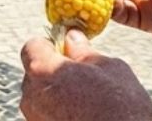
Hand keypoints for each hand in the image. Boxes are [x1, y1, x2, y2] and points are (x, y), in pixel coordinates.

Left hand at [20, 30, 151, 119]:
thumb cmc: (120, 110)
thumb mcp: (112, 70)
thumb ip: (85, 51)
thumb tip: (73, 38)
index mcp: (43, 70)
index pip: (32, 46)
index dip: (51, 45)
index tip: (69, 51)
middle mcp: (30, 95)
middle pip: (35, 72)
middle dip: (55, 72)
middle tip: (83, 78)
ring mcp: (34, 118)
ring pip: (41, 96)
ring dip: (58, 95)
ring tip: (87, 103)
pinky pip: (47, 116)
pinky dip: (60, 114)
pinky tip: (83, 117)